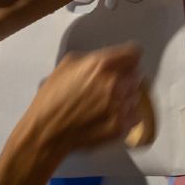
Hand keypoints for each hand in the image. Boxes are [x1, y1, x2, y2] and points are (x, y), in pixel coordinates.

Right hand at [22, 44, 143, 154]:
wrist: (47, 131)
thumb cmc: (52, 98)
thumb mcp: (66, 65)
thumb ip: (93, 58)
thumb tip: (110, 59)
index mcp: (100, 65)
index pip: (134, 53)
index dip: (130, 57)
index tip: (126, 62)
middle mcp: (114, 84)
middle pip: (137, 75)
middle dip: (126, 79)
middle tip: (111, 86)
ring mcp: (120, 106)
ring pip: (137, 95)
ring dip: (127, 98)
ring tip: (107, 104)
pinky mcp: (121, 126)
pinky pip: (136, 115)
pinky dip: (127, 115)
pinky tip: (110, 117)